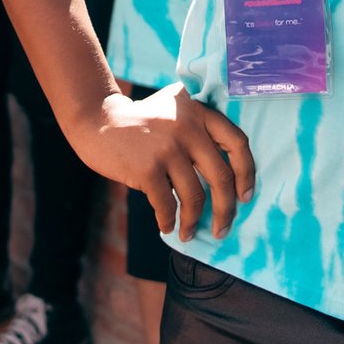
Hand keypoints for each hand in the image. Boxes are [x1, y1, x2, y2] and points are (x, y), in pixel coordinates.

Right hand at [73, 84, 255, 242]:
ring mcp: (167, 146)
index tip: (245, 196)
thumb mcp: (174, 112)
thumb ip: (198, 132)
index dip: (246, 173)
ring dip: (194, 221)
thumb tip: (224, 185)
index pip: (237, 142)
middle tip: (223, 228)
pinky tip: (166, 226)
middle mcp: (187, 125)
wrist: (97, 119)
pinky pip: (167, 204)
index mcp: (198, 110)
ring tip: (189, 233)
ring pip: (195, 195)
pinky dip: (169, 220)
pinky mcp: (148, 167)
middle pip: (221, 176)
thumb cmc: (139, 124)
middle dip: (225, 210)